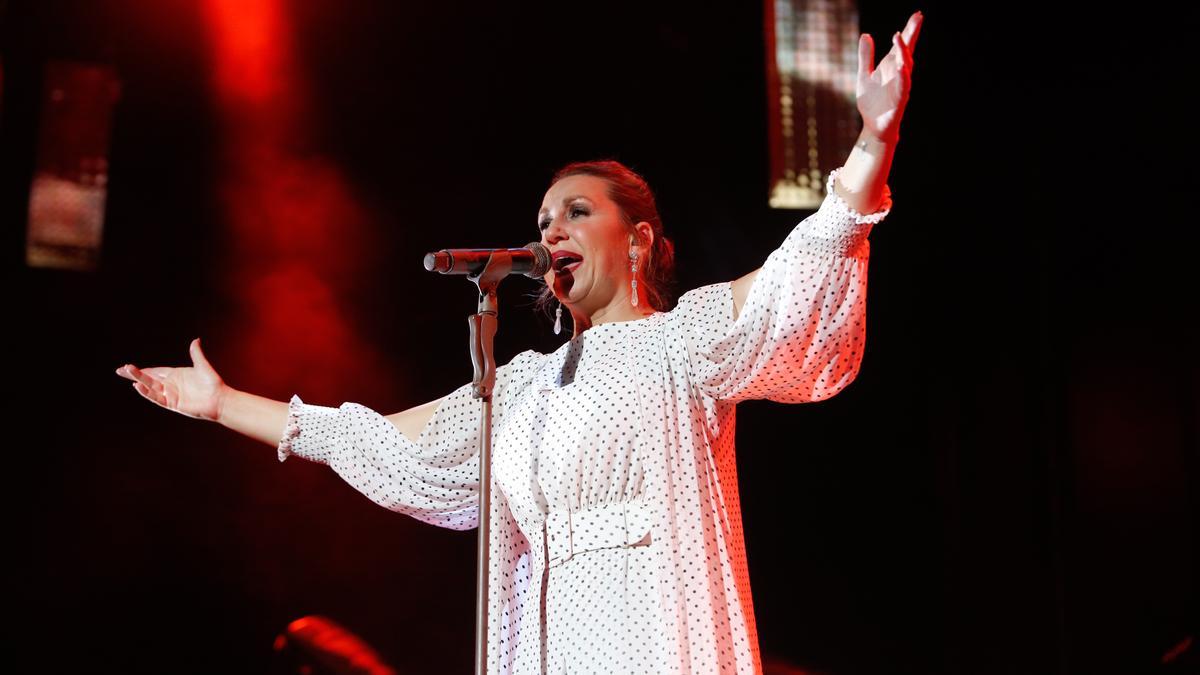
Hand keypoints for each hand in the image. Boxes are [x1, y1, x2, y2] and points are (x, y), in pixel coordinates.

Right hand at [116, 338, 227, 421]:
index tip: (129, 366)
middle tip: (119, 370)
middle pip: (149, 378)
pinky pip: (156, 397)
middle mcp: (171, 385)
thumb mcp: (202, 366)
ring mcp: (170, 394)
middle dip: (135, 374)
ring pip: (150, 386)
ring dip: (138, 380)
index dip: (143, 370)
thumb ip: (196, 354)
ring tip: (126, 372)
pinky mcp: (172, 403)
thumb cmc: (213, 384)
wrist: (220, 400)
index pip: (156, 371)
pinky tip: (138, 386)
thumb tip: (196, 340)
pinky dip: (147, 392)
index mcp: (176, 375)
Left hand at [857, 11, 922, 142]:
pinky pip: (903, 86)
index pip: (901, 45)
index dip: (909, 30)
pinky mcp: (899, 100)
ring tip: (900, 37)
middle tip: (917, 18)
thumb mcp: (864, 75)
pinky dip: (903, 76)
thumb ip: (865, 56)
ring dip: (903, 52)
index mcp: (891, 66)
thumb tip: (866, 35)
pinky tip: (901, 66)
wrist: (873, 126)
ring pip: (906, 66)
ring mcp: (901, 86)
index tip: (917, 15)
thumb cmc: (872, 102)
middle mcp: (899, 73)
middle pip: (907, 51)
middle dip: (911, 35)